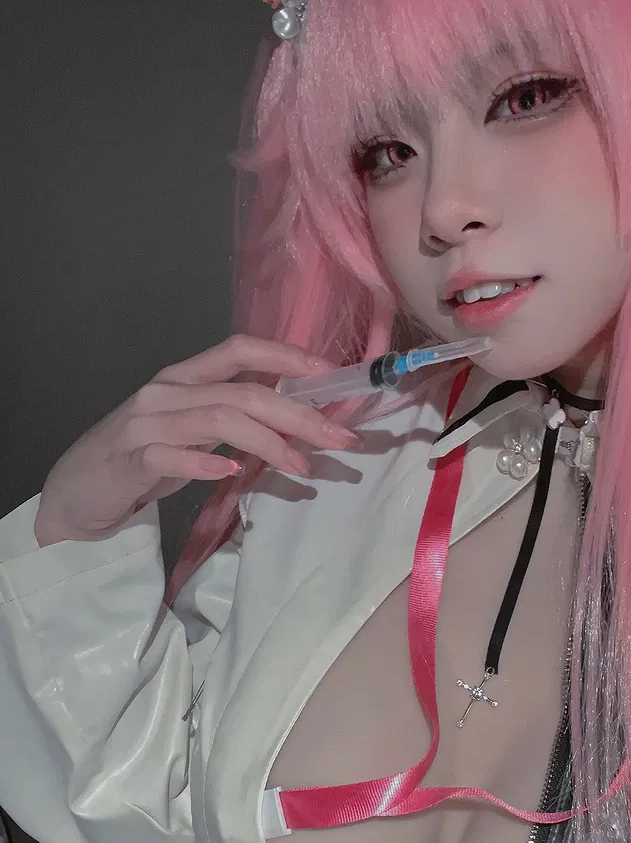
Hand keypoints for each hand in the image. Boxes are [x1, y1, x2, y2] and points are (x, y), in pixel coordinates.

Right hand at [33, 334, 358, 543]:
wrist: (77, 493)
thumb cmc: (143, 460)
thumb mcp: (194, 433)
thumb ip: (235, 420)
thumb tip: (299, 420)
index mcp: (185, 378)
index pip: (239, 349)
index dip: (286, 355)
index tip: (330, 373)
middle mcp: (167, 391)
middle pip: (242, 390)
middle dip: (298, 413)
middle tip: (341, 439)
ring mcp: (145, 422)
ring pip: (216, 418)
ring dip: (267, 442)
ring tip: (301, 466)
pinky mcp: (128, 458)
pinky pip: (169, 454)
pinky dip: (203, 463)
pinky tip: (229, 474)